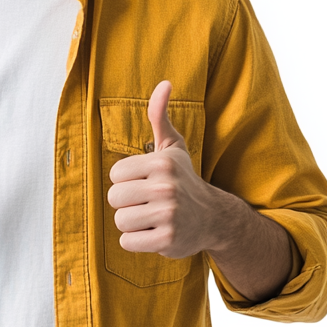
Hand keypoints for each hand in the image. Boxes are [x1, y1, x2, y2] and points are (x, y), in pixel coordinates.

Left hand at [107, 80, 217, 258]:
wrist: (212, 217)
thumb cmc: (184, 180)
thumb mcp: (174, 147)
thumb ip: (160, 117)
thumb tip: (164, 83)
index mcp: (162, 163)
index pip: (114, 175)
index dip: (125, 182)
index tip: (145, 184)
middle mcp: (166, 187)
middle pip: (115, 198)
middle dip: (127, 203)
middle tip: (147, 204)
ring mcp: (168, 214)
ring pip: (121, 221)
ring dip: (132, 224)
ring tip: (151, 218)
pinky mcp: (167, 239)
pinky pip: (128, 242)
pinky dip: (136, 242)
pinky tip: (153, 234)